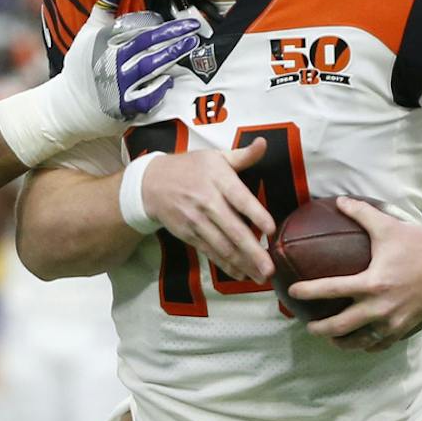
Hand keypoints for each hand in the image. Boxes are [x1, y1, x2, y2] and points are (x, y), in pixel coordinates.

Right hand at [88, 0, 204, 127]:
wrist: (68, 107)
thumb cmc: (80, 66)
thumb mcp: (87, 32)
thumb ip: (104, 7)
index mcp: (101, 41)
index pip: (132, 26)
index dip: (152, 21)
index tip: (165, 20)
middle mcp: (109, 61)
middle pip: (145, 43)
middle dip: (172, 33)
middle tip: (194, 26)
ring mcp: (116, 85)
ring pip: (149, 66)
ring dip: (172, 54)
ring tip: (190, 44)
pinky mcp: (122, 106)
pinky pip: (146, 97)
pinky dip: (159, 88)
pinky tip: (169, 79)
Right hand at [137, 135, 274, 282]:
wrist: (151, 184)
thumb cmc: (190, 169)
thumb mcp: (214, 157)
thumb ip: (242, 155)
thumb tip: (263, 143)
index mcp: (217, 180)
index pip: (240, 199)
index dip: (256, 214)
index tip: (271, 230)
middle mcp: (207, 202)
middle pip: (232, 229)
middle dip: (252, 251)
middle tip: (270, 268)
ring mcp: (196, 221)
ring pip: (222, 246)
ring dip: (242, 263)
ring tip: (261, 277)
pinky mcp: (189, 235)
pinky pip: (210, 252)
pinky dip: (226, 265)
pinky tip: (241, 274)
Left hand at [289, 198, 421, 351]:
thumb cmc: (418, 244)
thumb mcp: (388, 226)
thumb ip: (361, 213)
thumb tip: (339, 200)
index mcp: (372, 282)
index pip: (331, 290)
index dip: (308, 291)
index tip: (292, 292)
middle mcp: (381, 306)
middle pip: (340, 326)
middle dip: (319, 328)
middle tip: (307, 325)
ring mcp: (393, 321)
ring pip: (359, 341)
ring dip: (341, 341)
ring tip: (330, 337)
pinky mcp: (405, 328)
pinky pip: (380, 344)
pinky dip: (366, 345)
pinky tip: (358, 342)